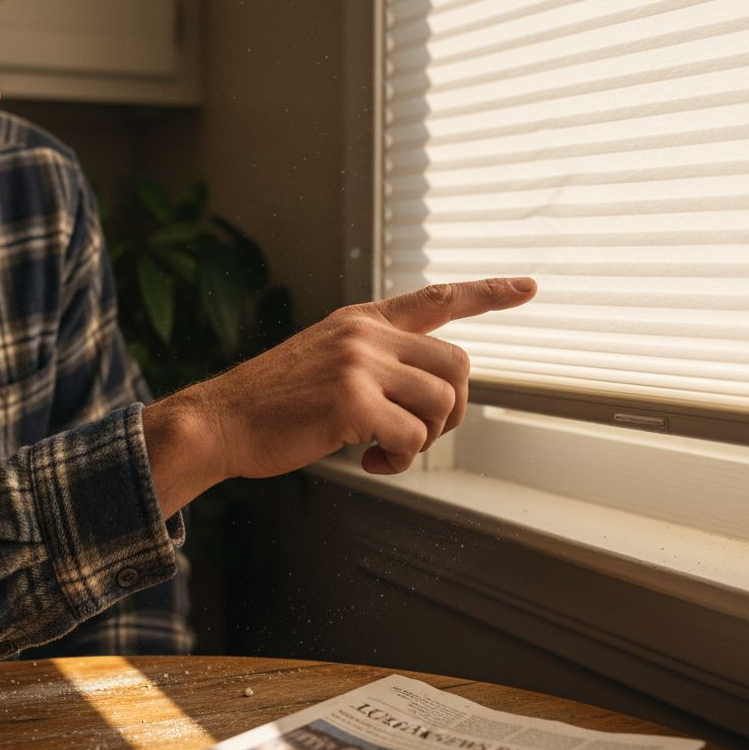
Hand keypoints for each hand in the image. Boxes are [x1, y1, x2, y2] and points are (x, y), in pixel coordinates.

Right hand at [143, 277, 536, 515]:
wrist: (220, 421)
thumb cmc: (274, 403)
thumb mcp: (327, 358)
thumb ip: (376, 359)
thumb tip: (431, 390)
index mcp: (363, 320)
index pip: (438, 298)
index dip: (489, 293)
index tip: (529, 288)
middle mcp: (366, 334)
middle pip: (458, 366)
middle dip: (452, 410)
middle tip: (417, 434)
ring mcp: (359, 364)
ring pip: (442, 403)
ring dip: (424, 439)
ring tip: (385, 450)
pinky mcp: (351, 401)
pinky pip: (412, 436)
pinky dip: (401, 459)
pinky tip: (371, 461)